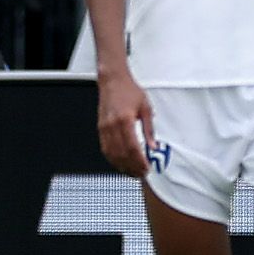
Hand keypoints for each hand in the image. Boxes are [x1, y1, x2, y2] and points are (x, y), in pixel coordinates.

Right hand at [95, 65, 154, 179]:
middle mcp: (112, 125)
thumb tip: (153, 146)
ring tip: (132, 172)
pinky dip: (113, 159)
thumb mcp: (146, 108)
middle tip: (141, 173)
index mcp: (125, 120)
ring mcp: (104, 128)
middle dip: (132, 167)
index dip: (140, 161)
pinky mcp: (100, 129)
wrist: (112, 81)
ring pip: (112, 154)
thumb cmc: (129, 91)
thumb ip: (149, 129)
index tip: (147, 168)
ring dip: (122, 166)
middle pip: (122, 154)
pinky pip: (105, 149)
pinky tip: (120, 163)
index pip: (133, 147)